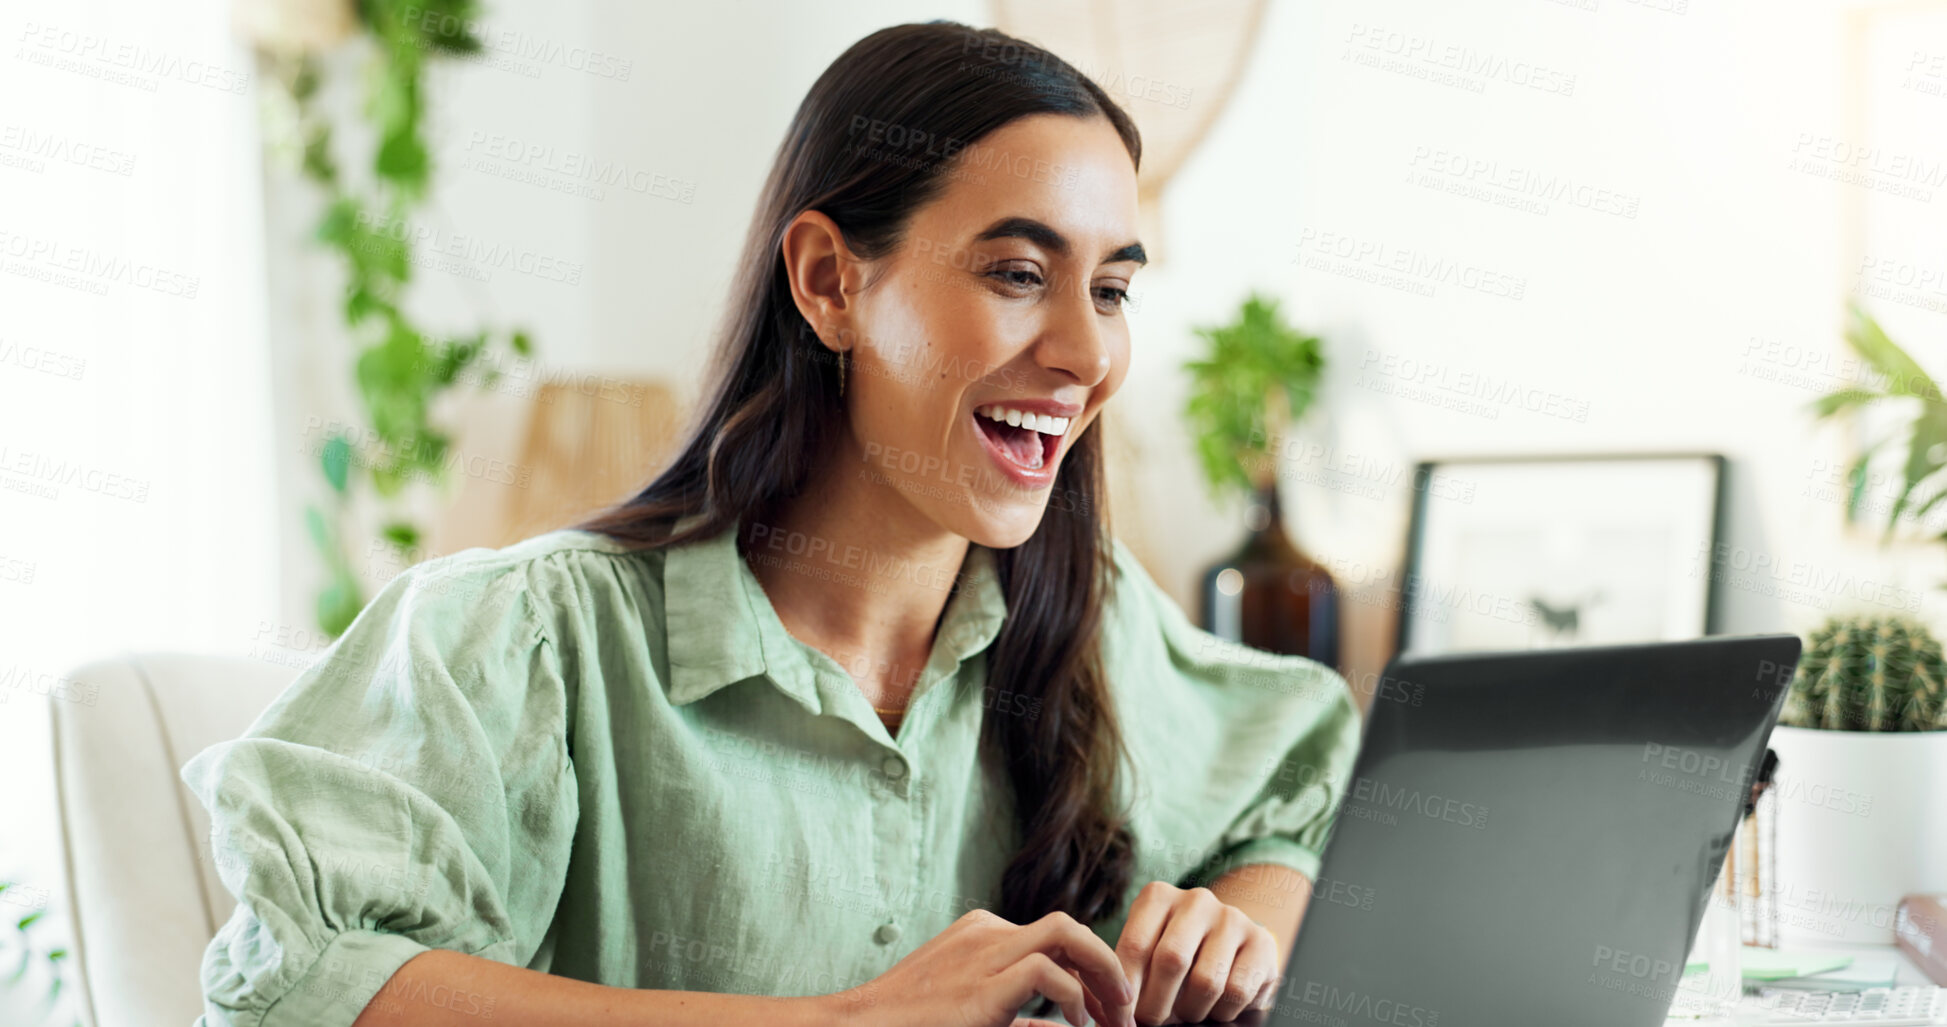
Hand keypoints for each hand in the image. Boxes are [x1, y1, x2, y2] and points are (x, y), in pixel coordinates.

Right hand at [824, 907, 1136, 1026]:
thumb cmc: (910, 1026)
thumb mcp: (970, 1011)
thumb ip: (1013, 1012)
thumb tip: (1058, 1024)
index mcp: (980, 935)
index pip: (1054, 935)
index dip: (1090, 970)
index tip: (1107, 1012)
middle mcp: (984, 934)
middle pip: (1067, 927)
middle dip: (1107, 965)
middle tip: (1127, 1010)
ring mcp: (980, 954)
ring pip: (1066, 932)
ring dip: (1104, 972)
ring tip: (1118, 1014)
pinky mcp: (980, 987)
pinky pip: (1047, 971)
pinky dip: (1075, 997)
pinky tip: (1077, 1026)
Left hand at [1115, 882, 1279, 1024]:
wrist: (1231, 946)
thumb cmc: (1178, 954)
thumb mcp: (1149, 952)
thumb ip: (1131, 974)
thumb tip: (1115, 1013)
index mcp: (1159, 897)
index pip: (1135, 945)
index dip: (1126, 989)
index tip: (1121, 1017)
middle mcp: (1196, 900)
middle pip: (1171, 960)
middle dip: (1157, 1003)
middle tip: (1152, 1022)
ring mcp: (1232, 918)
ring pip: (1206, 981)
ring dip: (1191, 1010)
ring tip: (1186, 1013)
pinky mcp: (1262, 942)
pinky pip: (1237, 991)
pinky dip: (1221, 1012)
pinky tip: (1214, 1008)